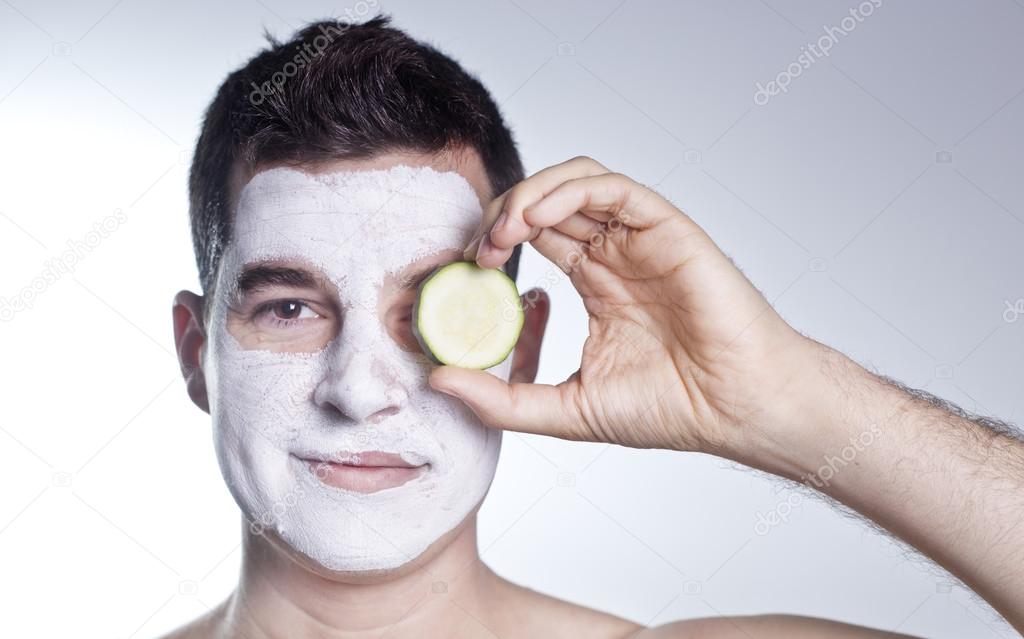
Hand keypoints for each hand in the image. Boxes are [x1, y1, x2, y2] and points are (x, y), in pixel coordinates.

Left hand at [428, 156, 821, 457]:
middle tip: (474, 251)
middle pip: (545, 204)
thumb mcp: (566, 408)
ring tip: (499, 234)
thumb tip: (438, 380)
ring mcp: (639, 237)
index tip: (463, 272)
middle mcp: (616, 252)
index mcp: (597, 282)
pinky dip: (566, 190)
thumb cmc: (671, 408)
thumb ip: (503, 398)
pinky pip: (609, 187)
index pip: (533, 238)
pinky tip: (535, 219)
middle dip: (500, 217)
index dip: (493, 243)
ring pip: (573, 183)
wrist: (736, 408)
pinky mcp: (664, 226)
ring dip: (527, 197)